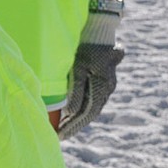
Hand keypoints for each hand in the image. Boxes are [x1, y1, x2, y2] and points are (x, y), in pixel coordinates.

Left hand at [59, 6, 123, 139]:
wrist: (98, 31)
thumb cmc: (84, 49)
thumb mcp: (77, 69)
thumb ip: (75, 92)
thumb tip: (71, 113)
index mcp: (101, 87)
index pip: (85, 114)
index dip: (72, 126)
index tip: (60, 135)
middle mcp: (107, 89)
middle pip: (89, 114)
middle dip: (74, 125)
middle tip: (60, 136)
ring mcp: (108, 85)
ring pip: (92, 108)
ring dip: (78, 119)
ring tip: (64, 128)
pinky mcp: (104, 81)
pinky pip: (93, 100)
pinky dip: (83, 109)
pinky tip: (72, 114)